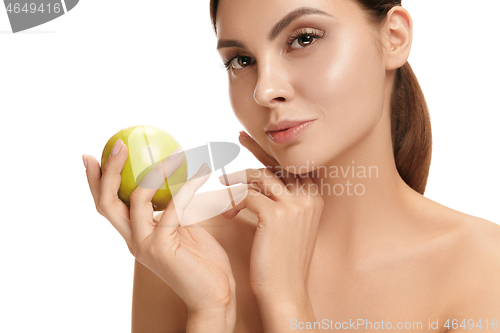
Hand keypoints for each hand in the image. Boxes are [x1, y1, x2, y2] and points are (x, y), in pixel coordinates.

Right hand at [84, 141, 235, 316]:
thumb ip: (171, 211)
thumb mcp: (183, 229)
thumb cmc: (202, 262)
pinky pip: (173, 207)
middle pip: (106, 202)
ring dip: (152, 170)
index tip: (92, 155)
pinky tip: (201, 171)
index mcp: (135, 235)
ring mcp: (145, 244)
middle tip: (117, 144)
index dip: (96, 181)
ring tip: (171, 152)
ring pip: (135, 200)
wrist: (214, 295)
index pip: (108, 205)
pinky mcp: (162, 246)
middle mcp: (134, 240)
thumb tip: (172, 181)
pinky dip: (186, 185)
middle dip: (107, 171)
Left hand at [219, 132, 323, 302]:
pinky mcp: (275, 215)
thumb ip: (283, 200)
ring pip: (258, 176)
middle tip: (239, 136)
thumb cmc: (283, 258)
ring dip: (237, 178)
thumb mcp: (291, 224)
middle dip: (256, 148)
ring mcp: (293, 204)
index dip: (272, 150)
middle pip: (276, 163)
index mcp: (314, 196)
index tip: (254, 138)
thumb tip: (262, 181)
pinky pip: (246, 196)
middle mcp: (308, 196)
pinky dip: (233, 201)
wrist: (286, 290)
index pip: (291, 165)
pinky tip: (227, 213)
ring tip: (222, 182)